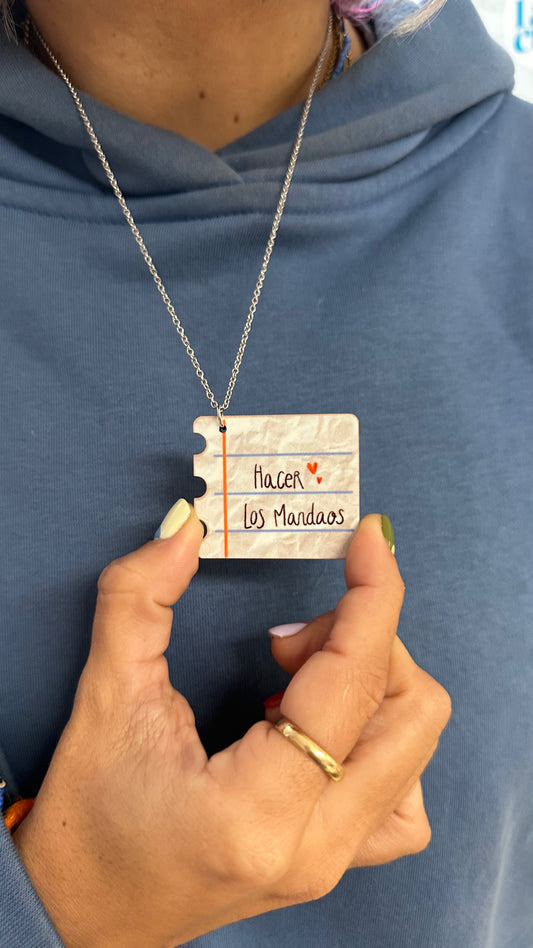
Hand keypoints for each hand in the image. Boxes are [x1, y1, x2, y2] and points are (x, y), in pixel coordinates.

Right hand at [14, 506, 450, 947]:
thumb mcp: (104, 697)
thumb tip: (187, 529)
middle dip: (364, 643)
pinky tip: (322, 728)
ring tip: (296, 681)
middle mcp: (315, 846)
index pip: (353, 682)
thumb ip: (139, 599)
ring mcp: (333, 862)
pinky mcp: (334, 862)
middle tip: (288, 638)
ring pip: (416, 750)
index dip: (372, 596)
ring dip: (373, 687)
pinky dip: (380, 740)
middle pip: (410, 711)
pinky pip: (403, 797)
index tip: (371, 540)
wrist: (87, 913)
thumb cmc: (88, 821)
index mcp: (258, 809)